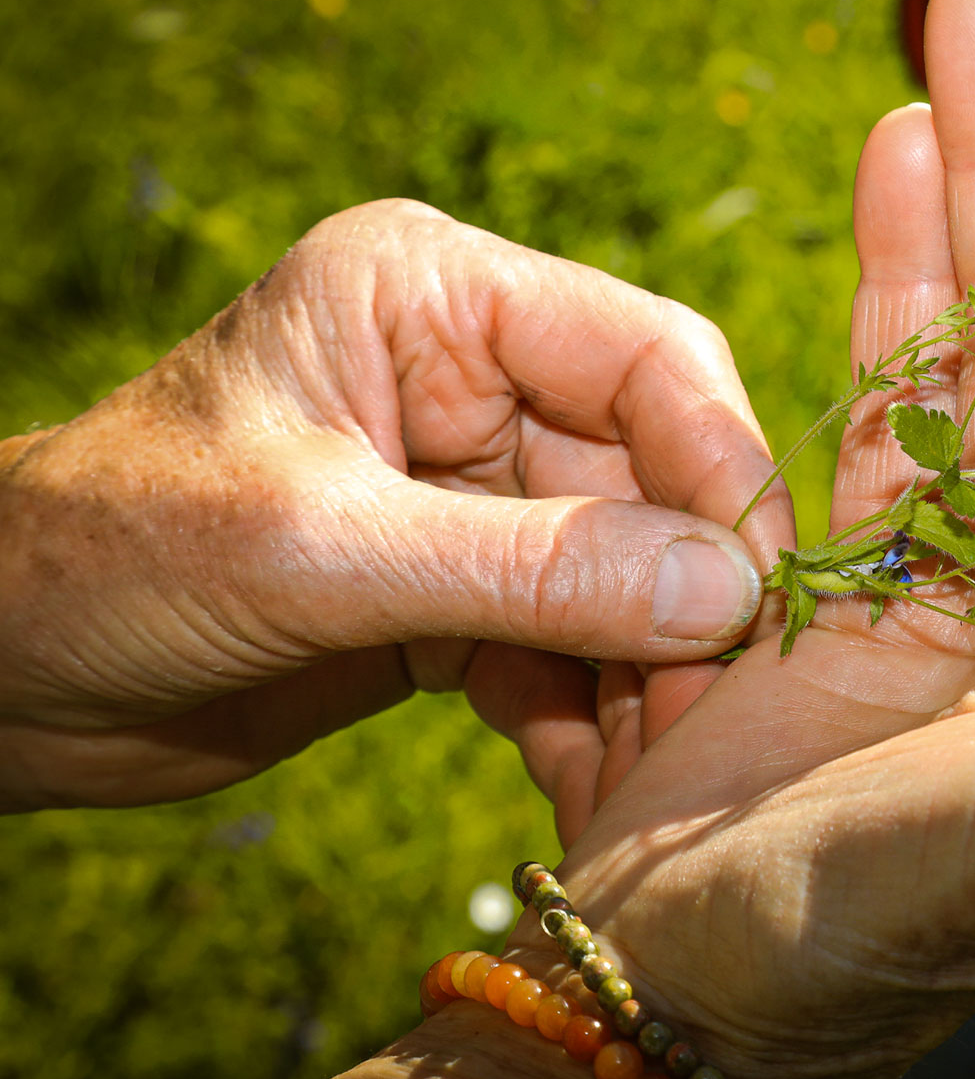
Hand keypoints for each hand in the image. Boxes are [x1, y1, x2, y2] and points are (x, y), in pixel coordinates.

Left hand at [0, 200, 793, 811]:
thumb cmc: (109, 562)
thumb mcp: (321, 554)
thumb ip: (531, 567)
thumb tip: (728, 591)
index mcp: (435, 295)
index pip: (643, 353)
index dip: (719, 466)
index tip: (762, 591)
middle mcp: (473, 371)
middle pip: (654, 470)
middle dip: (687, 595)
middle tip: (722, 712)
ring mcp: (477, 481)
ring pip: (630, 567)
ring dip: (649, 670)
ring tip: (656, 770)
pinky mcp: (468, 580)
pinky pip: (574, 635)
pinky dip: (590, 709)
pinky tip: (588, 784)